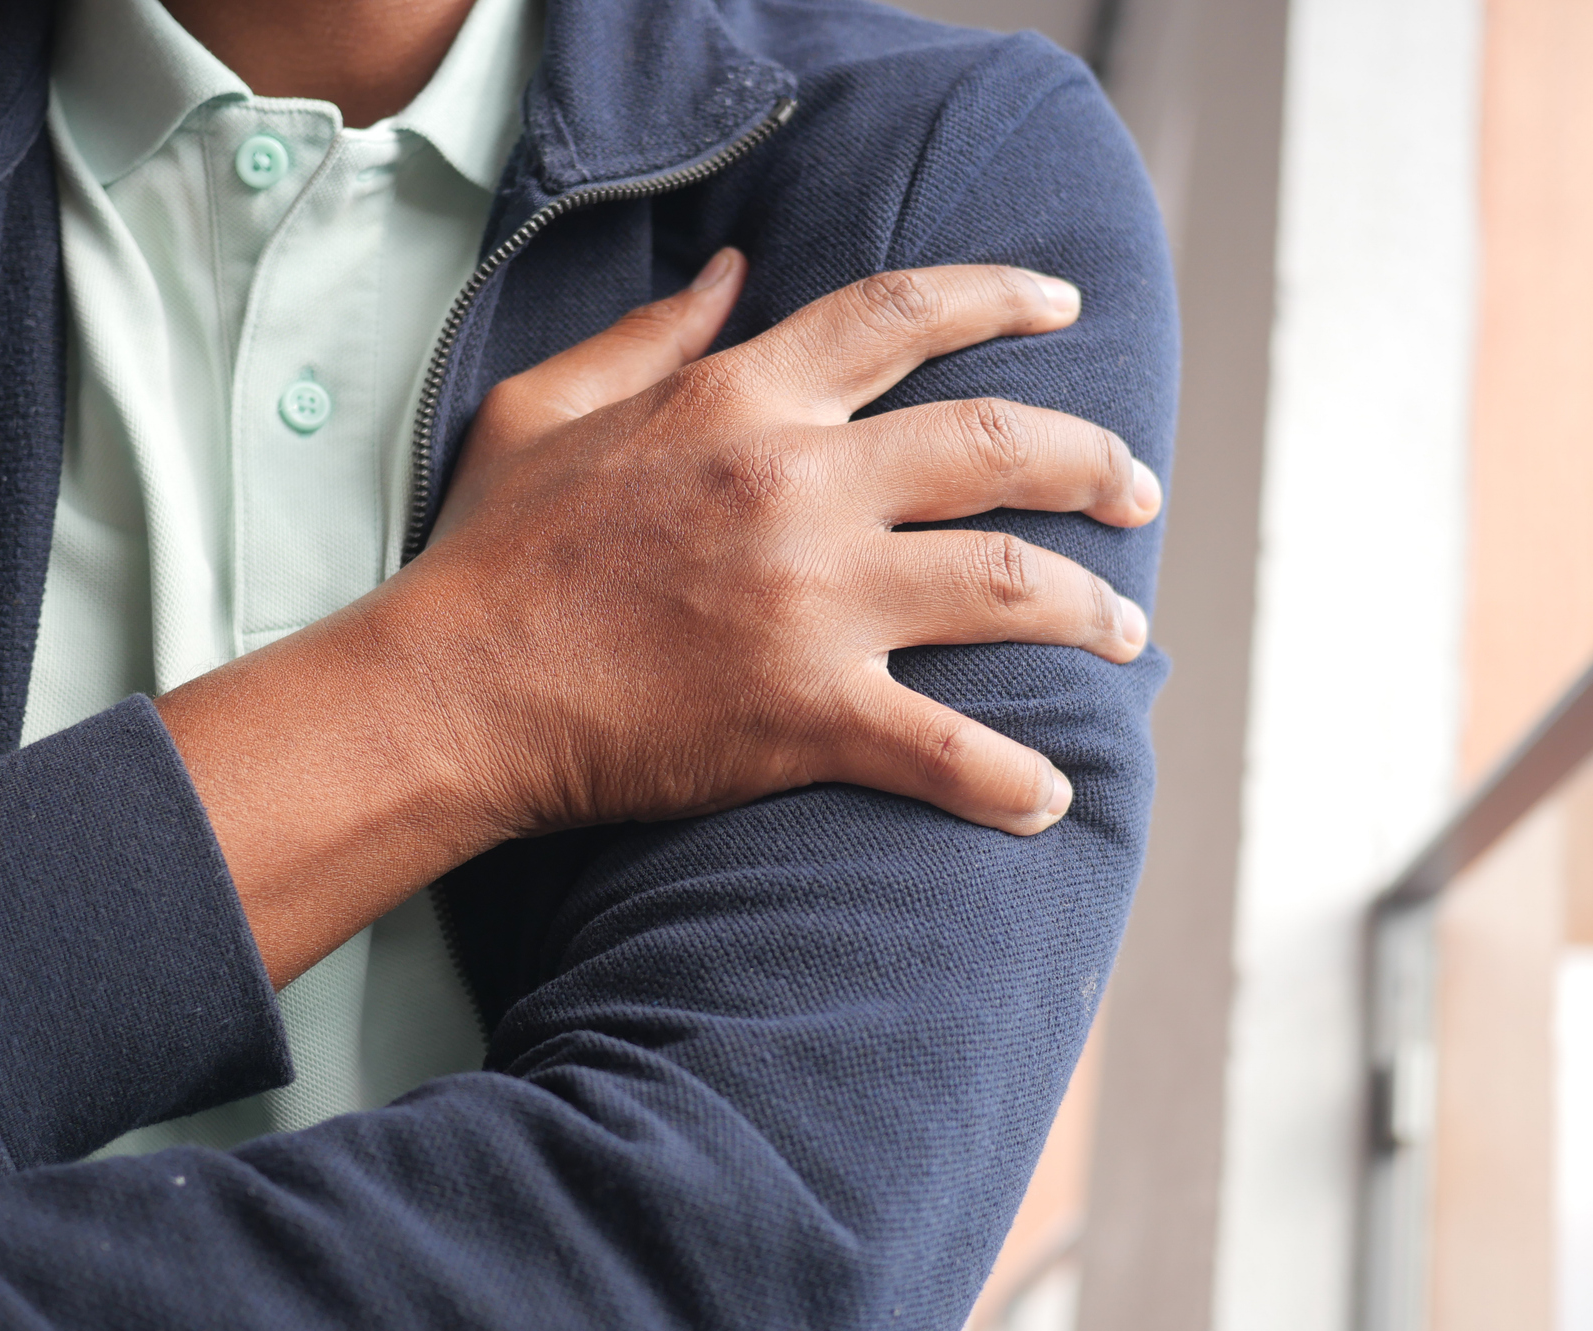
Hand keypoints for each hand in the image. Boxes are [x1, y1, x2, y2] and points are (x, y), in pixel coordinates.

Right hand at [157, 251, 1159, 984]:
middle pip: (999, 446)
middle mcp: (796, 484)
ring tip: (1128, 633)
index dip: (1002, 296)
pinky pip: (949, 748)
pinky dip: (1013, 780)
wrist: (454, 694)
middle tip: (1138, 491)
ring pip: (1010, 586)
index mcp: (741, 400)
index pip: (903, 313)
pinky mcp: (807, 713)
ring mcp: (811, 601)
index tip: (1064, 308)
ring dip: (1092, 610)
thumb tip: (733, 268)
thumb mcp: (549, 404)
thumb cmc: (492, 554)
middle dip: (1094, 463)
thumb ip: (651, 333)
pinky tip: (1049, 798)